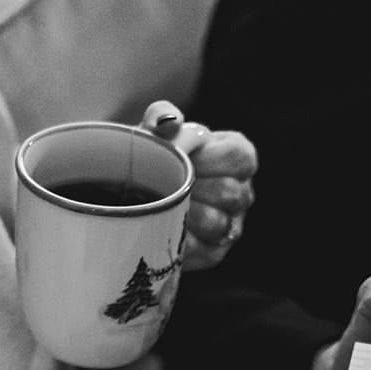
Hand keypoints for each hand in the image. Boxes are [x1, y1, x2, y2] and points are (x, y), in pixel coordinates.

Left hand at [142, 100, 254, 270]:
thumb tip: (168, 124)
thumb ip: (160, 115)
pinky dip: (177, 235)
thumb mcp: (154, 132)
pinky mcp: (213, 254)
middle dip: (194, 187)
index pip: (241, 157)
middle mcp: (241, 194)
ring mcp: (230, 227)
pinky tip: (161, 225)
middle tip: (165, 182)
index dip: (209, 158)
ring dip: (185, 212)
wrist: (129, 199)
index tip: (182, 157)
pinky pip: (201, 249)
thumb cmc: (153, 159)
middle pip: (232, 194)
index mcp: (238, 159)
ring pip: (218, 224)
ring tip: (161, 203)